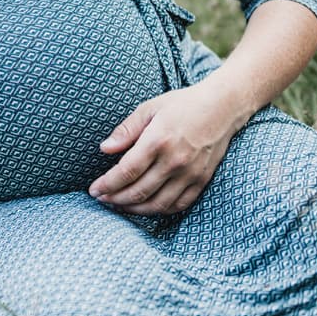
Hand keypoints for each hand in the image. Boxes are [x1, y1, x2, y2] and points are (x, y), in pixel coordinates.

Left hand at [88, 81, 246, 214]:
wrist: (222, 108)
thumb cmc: (181, 105)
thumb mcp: (149, 108)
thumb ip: (126, 130)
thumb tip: (104, 149)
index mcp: (158, 141)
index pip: (126, 172)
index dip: (107, 185)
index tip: (93, 190)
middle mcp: (175, 161)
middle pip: (138, 191)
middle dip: (115, 199)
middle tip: (101, 199)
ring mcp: (190, 174)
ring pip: (157, 204)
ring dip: (134, 209)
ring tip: (119, 205)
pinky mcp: (202, 181)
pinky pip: (178, 205)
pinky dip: (158, 210)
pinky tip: (145, 207)